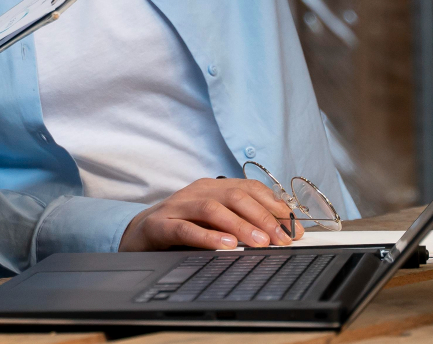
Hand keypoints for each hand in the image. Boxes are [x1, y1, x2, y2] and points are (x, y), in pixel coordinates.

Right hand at [120, 178, 303, 251]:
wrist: (139, 233)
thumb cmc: (183, 227)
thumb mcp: (214, 221)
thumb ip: (241, 221)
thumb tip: (279, 233)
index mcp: (213, 187)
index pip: (249, 188)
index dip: (274, 206)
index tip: (293, 227)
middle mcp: (197, 191)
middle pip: (235, 196)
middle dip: (263, 217)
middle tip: (281, 239)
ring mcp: (177, 207)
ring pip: (213, 209)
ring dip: (240, 225)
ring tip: (259, 242)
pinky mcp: (159, 225)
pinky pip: (186, 228)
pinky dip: (208, 236)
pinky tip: (225, 245)